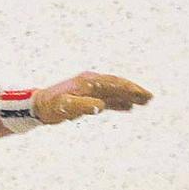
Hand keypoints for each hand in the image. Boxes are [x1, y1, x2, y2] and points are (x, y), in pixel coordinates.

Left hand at [32, 71, 152, 123]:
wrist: (38, 105)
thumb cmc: (51, 106)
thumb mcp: (65, 107)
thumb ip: (83, 106)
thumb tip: (101, 106)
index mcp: (89, 81)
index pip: (114, 84)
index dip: (130, 89)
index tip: (143, 94)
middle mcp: (91, 82)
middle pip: (117, 85)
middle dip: (134, 91)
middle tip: (150, 98)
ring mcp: (90, 89)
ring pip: (114, 92)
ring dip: (129, 96)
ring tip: (144, 102)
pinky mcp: (88, 97)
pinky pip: (107, 98)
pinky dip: (118, 102)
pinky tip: (127, 108)